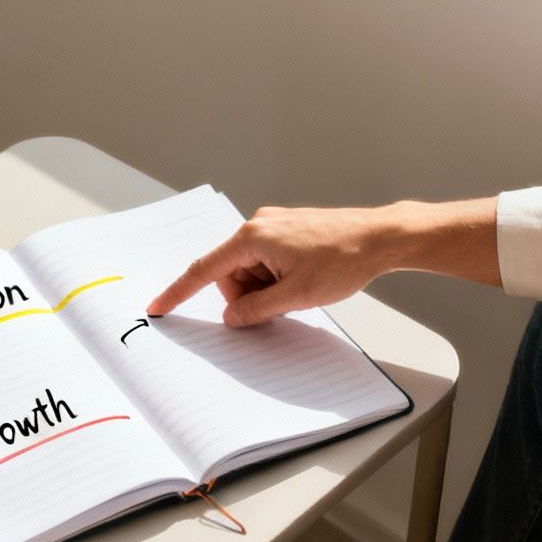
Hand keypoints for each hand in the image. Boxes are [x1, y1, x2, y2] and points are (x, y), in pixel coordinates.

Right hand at [147, 206, 398, 325]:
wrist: (382, 237)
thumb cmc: (343, 259)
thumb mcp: (295, 296)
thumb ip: (256, 310)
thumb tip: (231, 317)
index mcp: (252, 237)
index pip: (204, 269)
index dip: (179, 291)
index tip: (159, 306)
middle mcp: (258, 225)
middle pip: (230, 273)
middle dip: (247, 296)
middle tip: (280, 305)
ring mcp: (274, 225)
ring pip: (250, 270)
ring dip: (266, 288)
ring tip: (299, 290)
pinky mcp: (289, 230)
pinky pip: (267, 261)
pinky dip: (276, 278)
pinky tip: (302, 280)